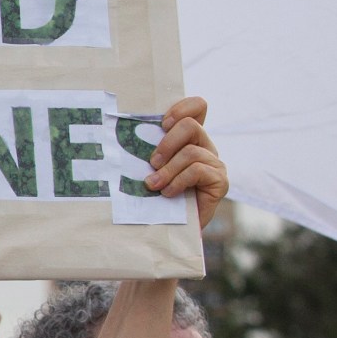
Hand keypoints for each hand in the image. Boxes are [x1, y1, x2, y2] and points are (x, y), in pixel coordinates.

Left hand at [143, 97, 227, 230]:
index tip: (162, 123)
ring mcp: (215, 164)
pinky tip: (168, 193)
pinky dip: (178, 181)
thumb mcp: (149, 169)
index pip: (198, 107)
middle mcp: (205, 147)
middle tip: (152, 162)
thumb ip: (147, 152)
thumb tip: (116, 133)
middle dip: (167, 142)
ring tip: (153, 185)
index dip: (183, 107)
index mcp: (190, 139)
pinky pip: (198, 171)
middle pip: (191, 126)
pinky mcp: (220, 182)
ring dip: (167, 169)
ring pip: (191, 152)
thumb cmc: (155, 197)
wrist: (170, 230)